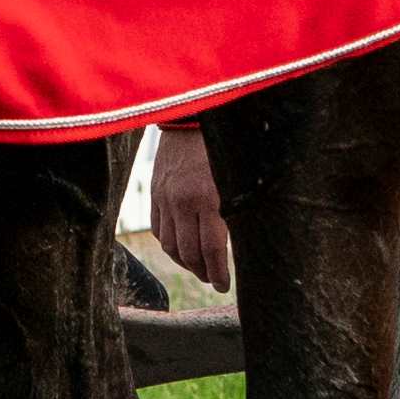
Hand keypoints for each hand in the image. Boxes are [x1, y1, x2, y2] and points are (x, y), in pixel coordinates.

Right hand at [145, 123, 231, 295]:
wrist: (193, 112)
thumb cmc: (225, 144)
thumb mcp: (238, 176)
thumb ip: (237, 207)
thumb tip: (244, 239)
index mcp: (209, 198)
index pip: (212, 250)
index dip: (219, 274)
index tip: (224, 286)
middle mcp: (183, 202)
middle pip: (189, 253)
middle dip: (203, 272)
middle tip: (214, 279)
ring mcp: (165, 198)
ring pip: (170, 245)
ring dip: (185, 261)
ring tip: (199, 267)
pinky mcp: (155, 192)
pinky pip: (158, 229)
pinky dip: (170, 244)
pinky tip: (182, 247)